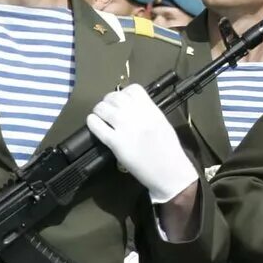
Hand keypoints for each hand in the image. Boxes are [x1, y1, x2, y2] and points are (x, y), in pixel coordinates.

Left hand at [87, 84, 197, 203]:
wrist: (170, 172)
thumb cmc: (168, 150)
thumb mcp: (161, 124)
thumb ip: (147, 113)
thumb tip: (131, 107)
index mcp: (151, 110)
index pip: (133, 89)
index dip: (124, 93)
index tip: (121, 100)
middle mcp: (137, 115)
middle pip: (114, 97)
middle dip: (108, 100)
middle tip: (107, 108)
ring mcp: (125, 128)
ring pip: (103, 108)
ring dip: (98, 110)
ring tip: (99, 116)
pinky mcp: (115, 142)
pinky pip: (97, 126)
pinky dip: (92, 122)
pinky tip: (94, 124)